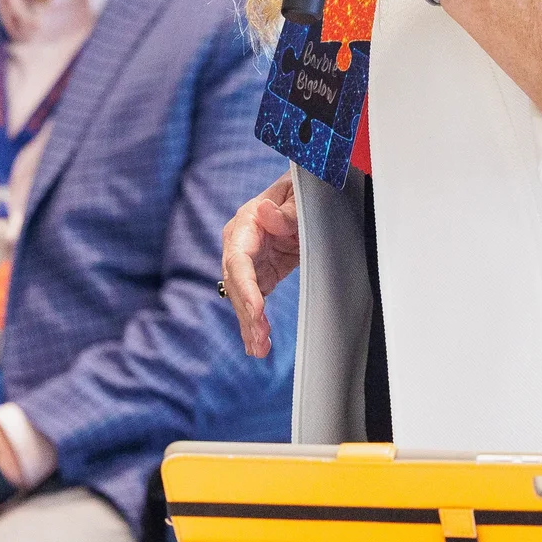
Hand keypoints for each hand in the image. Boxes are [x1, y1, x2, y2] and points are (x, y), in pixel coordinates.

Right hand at [223, 172, 298, 358]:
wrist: (304, 197)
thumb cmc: (301, 192)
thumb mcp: (299, 197)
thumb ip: (286, 210)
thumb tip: (263, 213)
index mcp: (248, 221)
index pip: (238, 259)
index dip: (245, 287)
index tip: (256, 310)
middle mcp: (240, 242)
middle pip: (236, 283)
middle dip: (247, 313)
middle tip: (260, 339)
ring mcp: (248, 260)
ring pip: (241, 297)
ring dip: (248, 324)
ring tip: (259, 350)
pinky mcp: (260, 273)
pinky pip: (252, 301)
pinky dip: (254, 323)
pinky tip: (257, 346)